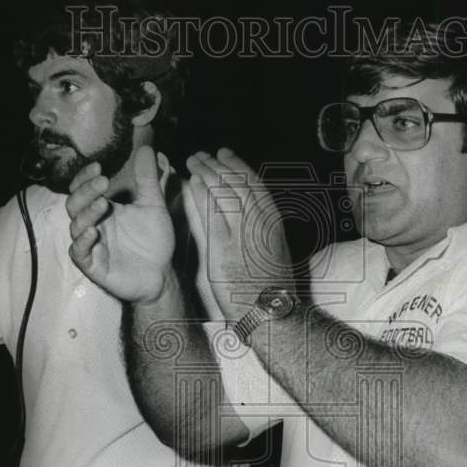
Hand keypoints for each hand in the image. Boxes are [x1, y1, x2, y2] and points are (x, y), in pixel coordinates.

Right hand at [67, 146, 175, 303]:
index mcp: (103, 208)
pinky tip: (93, 232)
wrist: (161, 274)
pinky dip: (83, 241)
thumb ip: (150, 180)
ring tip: (103, 204)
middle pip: (74, 203)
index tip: (99, 167)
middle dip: (86, 191)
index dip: (85, 177)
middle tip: (104, 182)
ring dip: (87, 213)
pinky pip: (79, 252)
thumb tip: (149, 149)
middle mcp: (92, 224)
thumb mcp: (154, 206)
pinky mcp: (92, 265)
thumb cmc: (154, 241)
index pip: (83, 188)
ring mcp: (90, 245)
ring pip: (75, 225)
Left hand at [186, 148, 292, 320]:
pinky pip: (209, 213)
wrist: (271, 312)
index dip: (237, 164)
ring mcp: (239, 234)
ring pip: (222, 192)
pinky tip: (191, 183)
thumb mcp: (276, 250)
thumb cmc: (274, 286)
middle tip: (202, 154)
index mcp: (272, 221)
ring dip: (206, 172)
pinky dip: (200, 194)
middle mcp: (258, 222)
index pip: (254, 183)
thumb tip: (252, 212)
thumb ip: (263, 228)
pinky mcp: (221, 248)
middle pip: (236, 182)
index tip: (225, 154)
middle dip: (217, 164)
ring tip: (193, 162)